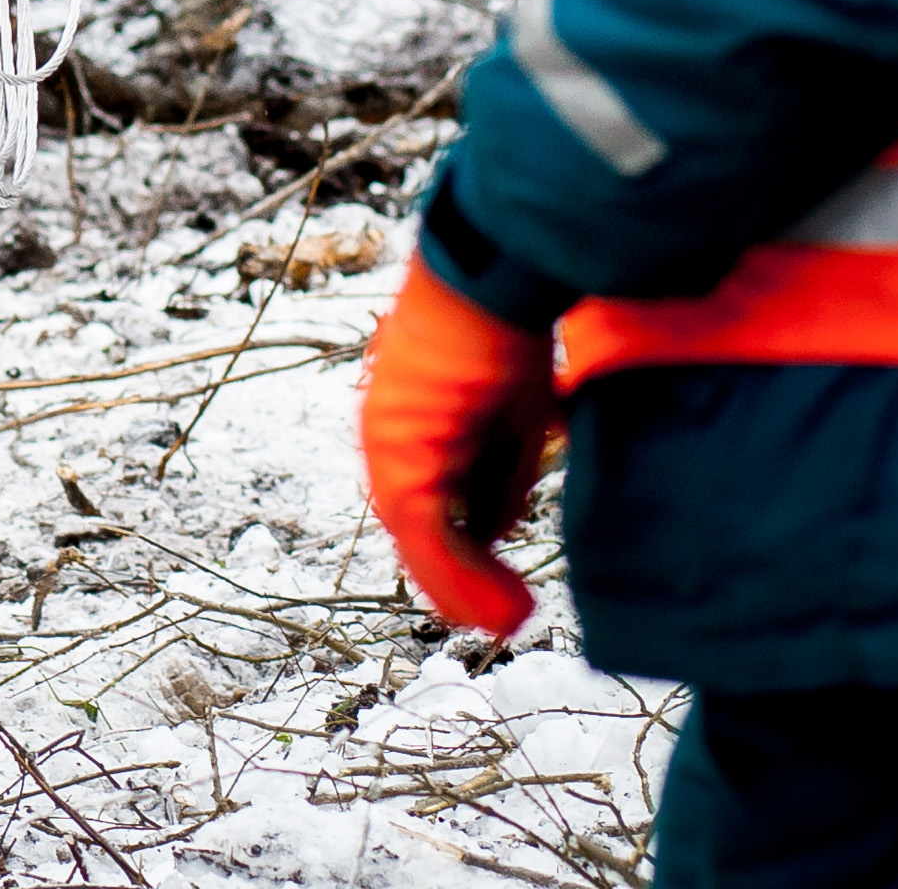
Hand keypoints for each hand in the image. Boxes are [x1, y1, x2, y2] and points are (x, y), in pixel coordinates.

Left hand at [360, 260, 559, 637]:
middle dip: (456, 578)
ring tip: (505, 623)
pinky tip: (501, 602)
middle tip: (497, 619)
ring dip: (463, 586)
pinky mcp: (403, 449)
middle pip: (416, 525)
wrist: (491, 274)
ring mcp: (388, 441)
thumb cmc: (507, 327)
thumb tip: (493, 530)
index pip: (426, 499)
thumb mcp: (511, 414)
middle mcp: (386, 432)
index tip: (492, 585)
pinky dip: (463, 572)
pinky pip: (428, 528)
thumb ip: (497, 471)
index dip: (458, 550)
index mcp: (408, 420)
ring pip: (419, 536)